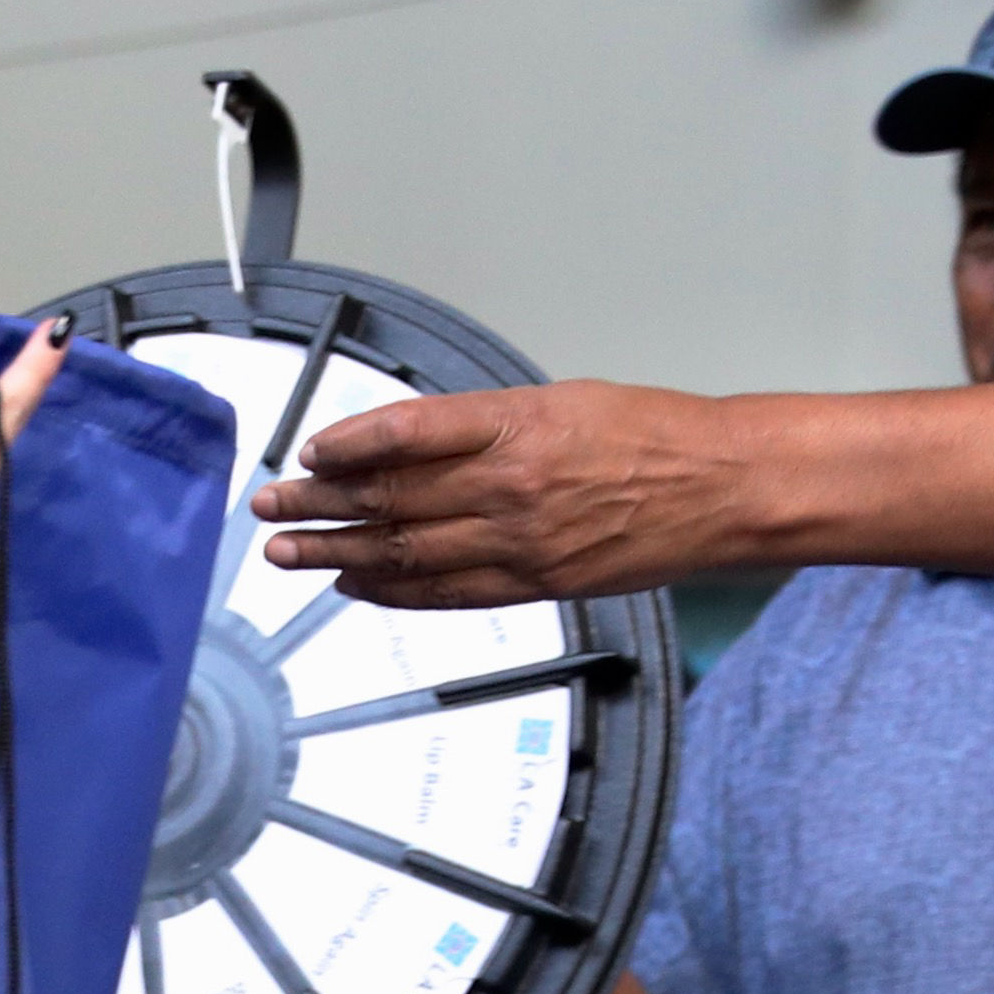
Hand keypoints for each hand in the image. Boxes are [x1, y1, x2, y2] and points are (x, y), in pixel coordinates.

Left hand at [258, 379, 751, 605]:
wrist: (721, 486)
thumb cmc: (654, 435)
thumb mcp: (560, 401)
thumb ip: (484, 424)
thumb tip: (415, 443)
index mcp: (514, 422)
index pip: (404, 433)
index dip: (345, 445)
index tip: (308, 452)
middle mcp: (509, 482)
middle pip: (390, 495)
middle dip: (318, 503)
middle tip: (272, 506)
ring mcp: (520, 539)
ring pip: (405, 549)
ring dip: (336, 552)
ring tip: (289, 554)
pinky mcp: (536, 582)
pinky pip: (446, 592)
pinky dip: (393, 590)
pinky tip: (357, 584)